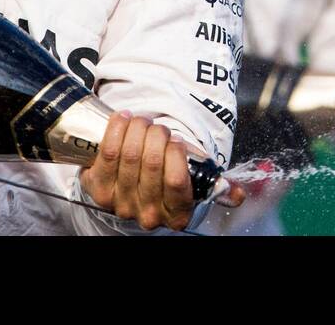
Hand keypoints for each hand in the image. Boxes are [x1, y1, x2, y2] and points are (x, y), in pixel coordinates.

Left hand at [80, 111, 245, 230]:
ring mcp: (119, 203)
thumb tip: (237, 195)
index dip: (176, 153)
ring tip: (143, 122)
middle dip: (157, 135)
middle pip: (151, 163)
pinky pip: (107, 152)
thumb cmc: (167, 176)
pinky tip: (123, 119)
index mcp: (175, 215)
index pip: (176, 182)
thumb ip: (214, 187)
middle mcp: (147, 214)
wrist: (132, 183)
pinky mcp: (97, 188)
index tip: (176, 140)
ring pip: (129, 154)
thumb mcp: (193, 184)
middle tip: (159, 127)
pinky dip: (116, 128)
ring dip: (138, 128)